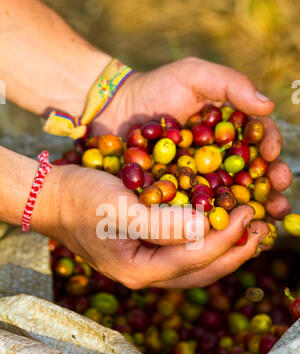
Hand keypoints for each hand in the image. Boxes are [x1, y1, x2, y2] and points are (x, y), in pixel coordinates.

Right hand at [33, 164, 267, 288]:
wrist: (53, 197)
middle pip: (201, 272)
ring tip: (249, 231)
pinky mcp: (145, 251)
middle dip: (234, 252)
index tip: (249, 214)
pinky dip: (207, 243)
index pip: (194, 259)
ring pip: (196, 267)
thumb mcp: (120, 208)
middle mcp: (145, 274)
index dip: (225, 238)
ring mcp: (145, 265)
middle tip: (261, 229)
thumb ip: (161, 224)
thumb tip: (205, 230)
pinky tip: (219, 228)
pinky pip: (185, 254)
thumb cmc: (81, 199)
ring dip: (225, 250)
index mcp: (139, 270)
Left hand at [96, 57, 291, 221]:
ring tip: (264, 219)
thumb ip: (231, 85)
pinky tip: (225, 230)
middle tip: (279, 199)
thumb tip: (269, 107)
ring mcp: (201, 178)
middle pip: (252, 173)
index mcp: (231, 129)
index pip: (258, 140)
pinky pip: (199, 209)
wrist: (116, 109)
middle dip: (269, 187)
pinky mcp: (180, 195)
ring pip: (230, 195)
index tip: (272, 159)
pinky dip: (213, 220)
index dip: (270, 149)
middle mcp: (221, 156)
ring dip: (249, 209)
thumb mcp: (194, 75)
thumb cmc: (156, 87)